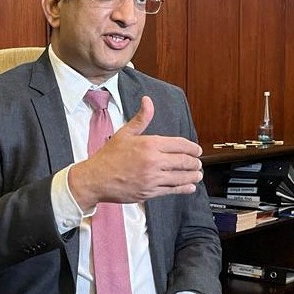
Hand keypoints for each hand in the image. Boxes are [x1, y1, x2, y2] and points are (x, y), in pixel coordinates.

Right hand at [68, 96, 202, 208]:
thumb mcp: (124, 134)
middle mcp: (153, 161)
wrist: (95, 179)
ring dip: (193, 176)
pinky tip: (189, 187)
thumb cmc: (108, 157)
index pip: (180, 145)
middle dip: (194, 162)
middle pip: (184, 161)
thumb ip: (141, 119)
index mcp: (149, 144)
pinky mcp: (150, 192)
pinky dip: (184, 188)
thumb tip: (147, 101)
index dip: (193, 148)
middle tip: (197, 162)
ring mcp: (152, 178)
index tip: (197, 150)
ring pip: (181, 177)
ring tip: (196, 174)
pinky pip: (173, 190)